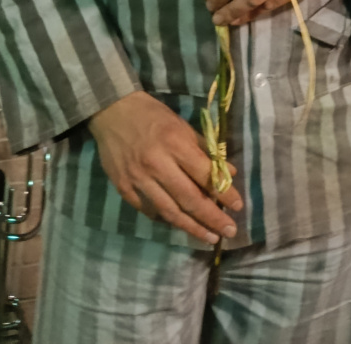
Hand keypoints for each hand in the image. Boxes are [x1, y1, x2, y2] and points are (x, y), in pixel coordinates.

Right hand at [88, 90, 242, 244]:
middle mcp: (157, 164)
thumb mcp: (182, 125)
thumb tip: (228, 173)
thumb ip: (205, 149)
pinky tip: (180, 224)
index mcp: (174, 143)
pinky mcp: (124, 189)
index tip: (239, 206)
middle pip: (189, 199)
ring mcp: (138, 179)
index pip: (205, 175)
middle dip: (212, 219)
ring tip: (210, 237)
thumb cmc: (152, 115)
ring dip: (192, 227)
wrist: (112, 112)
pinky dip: (166, 219)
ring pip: (169, 212)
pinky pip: (149, 211)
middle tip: (230, 231)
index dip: (224, 193)